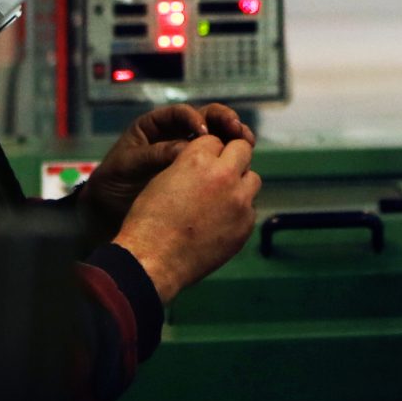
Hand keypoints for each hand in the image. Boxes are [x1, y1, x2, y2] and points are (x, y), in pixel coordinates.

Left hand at [80, 103, 254, 235]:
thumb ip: (155, 155)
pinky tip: (242, 167)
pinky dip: (230, 161)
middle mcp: (176, 134)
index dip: (194, 118)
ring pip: (218, 137)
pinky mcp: (199, 173)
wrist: (107, 211)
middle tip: (237, 130)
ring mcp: (190, 153)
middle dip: (224, 121)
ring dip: (234, 137)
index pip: (181, 114)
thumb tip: (185, 149)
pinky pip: (218, 162)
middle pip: (207, 119)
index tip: (202, 132)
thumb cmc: (112, 183)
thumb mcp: (129, 165)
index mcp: (156, 126)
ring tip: (247, 143)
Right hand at [113, 135, 260, 303]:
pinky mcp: (246, 225)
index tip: (202, 162)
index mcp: (198, 159)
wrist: (153, 261)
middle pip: (242, 150)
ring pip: (252, 179)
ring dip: (240, 184)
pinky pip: (250, 209)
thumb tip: (208, 164)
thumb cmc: (148, 220)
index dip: (208, 150)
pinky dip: (239, 211)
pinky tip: (220, 222)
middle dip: (232, 158)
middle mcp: (225, 175)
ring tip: (221, 199)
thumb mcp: (163, 179)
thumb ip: (190, 165)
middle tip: (219, 173)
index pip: (215, 139)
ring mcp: (240, 201)